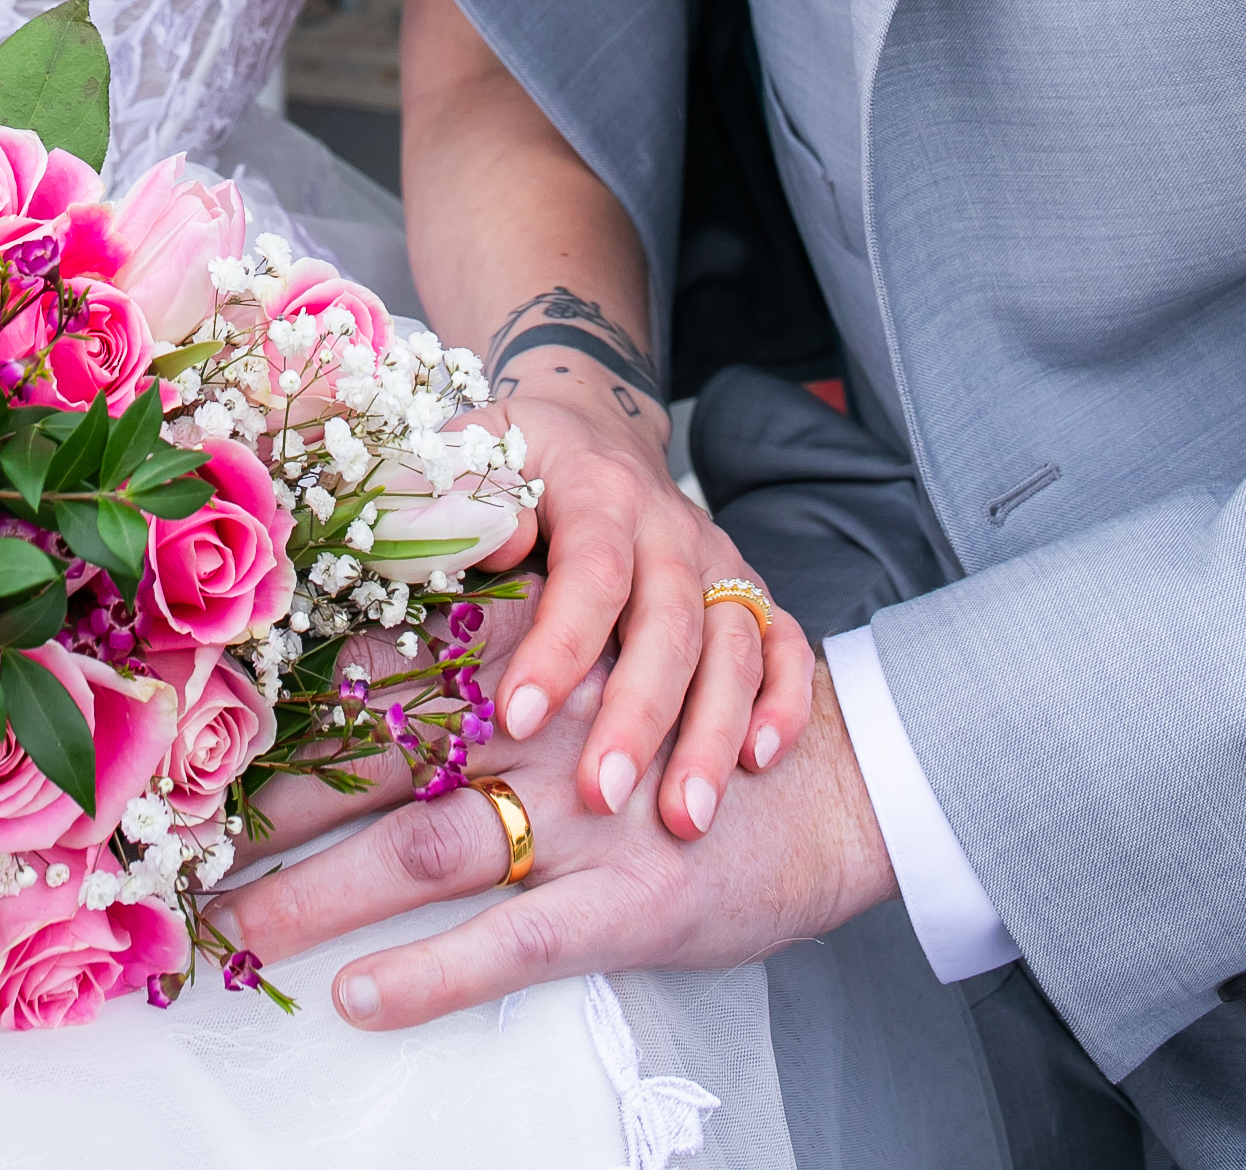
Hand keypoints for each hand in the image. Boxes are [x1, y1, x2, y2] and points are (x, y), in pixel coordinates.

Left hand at [215, 656, 895, 1031]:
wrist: (836, 780)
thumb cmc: (690, 714)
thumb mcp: (591, 644)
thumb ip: (487, 639)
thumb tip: (366, 648)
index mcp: (517, 650)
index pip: (373, 668)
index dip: (282, 705)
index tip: (193, 741)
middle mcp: (532, 721)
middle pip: (370, 757)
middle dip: (266, 806)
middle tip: (173, 849)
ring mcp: (573, 814)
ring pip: (419, 846)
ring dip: (315, 893)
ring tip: (230, 929)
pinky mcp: (620, 901)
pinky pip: (507, 944)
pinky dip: (429, 974)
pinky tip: (359, 996)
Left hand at [488, 376, 814, 836]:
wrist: (590, 425)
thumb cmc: (512, 459)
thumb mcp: (468, 449)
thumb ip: (459, 492)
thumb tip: (492, 540)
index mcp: (596, 487)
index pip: (590, 567)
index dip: (560, 644)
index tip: (518, 718)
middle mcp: (668, 523)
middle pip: (669, 621)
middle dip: (640, 717)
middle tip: (602, 797)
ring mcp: (716, 559)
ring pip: (733, 645)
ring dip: (713, 734)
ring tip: (684, 819)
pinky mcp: (748, 591)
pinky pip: (786, 645)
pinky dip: (785, 702)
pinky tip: (759, 764)